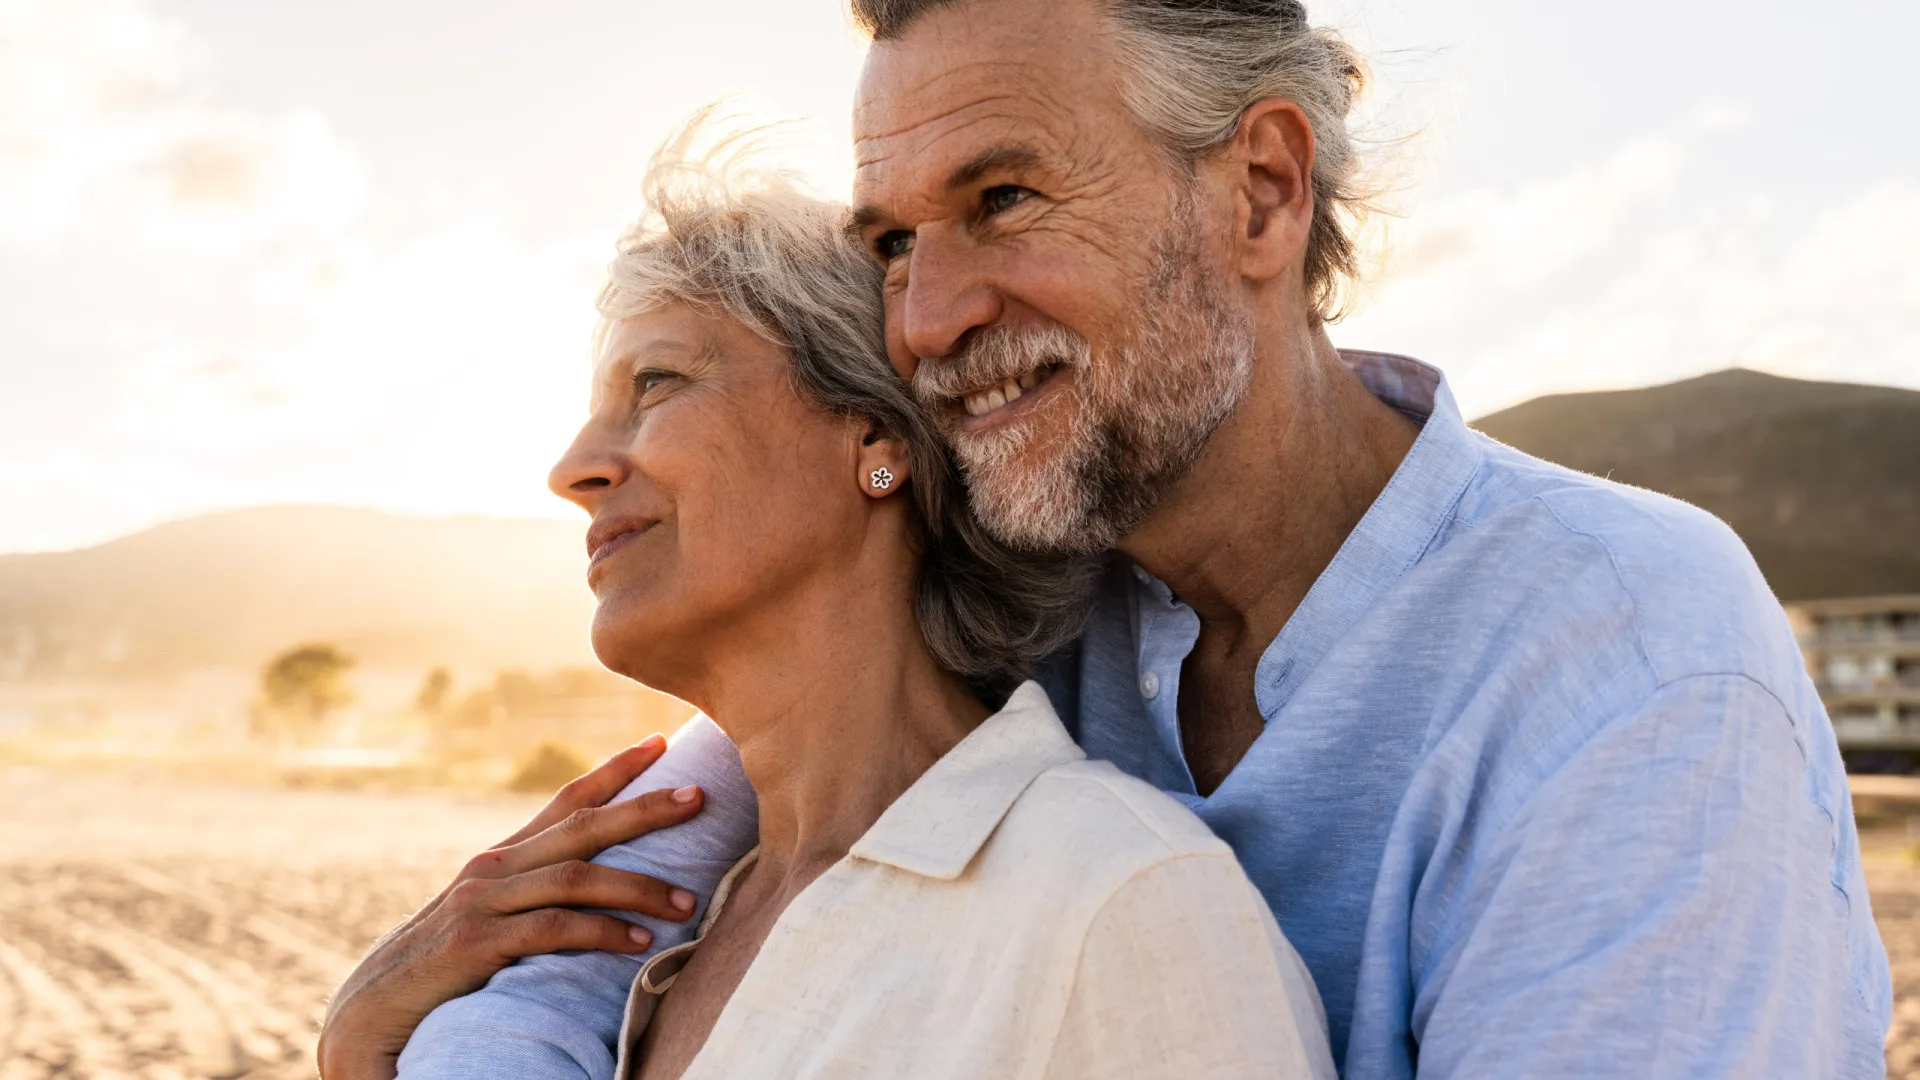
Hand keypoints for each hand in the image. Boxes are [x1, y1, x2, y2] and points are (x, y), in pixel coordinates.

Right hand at [317, 736, 704, 1079]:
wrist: (366, 1016)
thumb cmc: (437, 972)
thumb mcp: (487, 922)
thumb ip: (532, 900)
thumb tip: (594, 889)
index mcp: (500, 859)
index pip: (565, 801)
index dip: (614, 770)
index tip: (659, 742)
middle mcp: (492, 869)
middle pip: (583, 826)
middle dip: (645, 808)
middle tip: (699, 796)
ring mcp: (482, 903)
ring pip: (578, 877)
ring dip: (639, 887)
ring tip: (687, 902)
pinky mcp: (476, 944)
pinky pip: (553, 930)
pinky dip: (601, 933)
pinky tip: (638, 944)